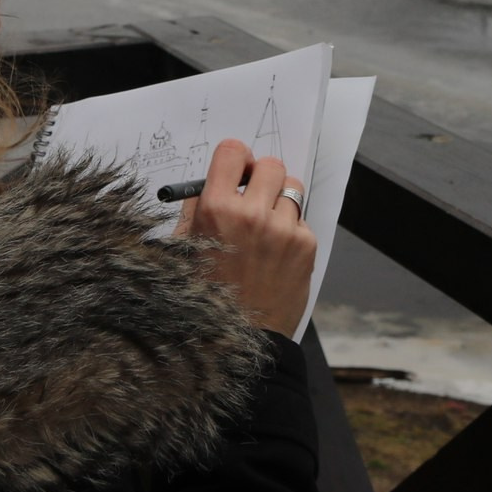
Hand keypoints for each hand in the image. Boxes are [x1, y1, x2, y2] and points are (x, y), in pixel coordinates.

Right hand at [174, 138, 318, 338]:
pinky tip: (276, 254)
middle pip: (269, 165)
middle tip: (254, 198)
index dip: (236, 159)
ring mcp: (283, 230)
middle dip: (261, 178)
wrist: (239, 339)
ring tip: (266, 230)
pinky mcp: (305, 245)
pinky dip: (291, 230)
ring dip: (279, 202)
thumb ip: (199, 209)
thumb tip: (216, 180)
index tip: (237, 171)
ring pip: (291, 188)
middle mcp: (252, 215)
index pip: (233, 152)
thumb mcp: (186, 249)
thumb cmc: (206, 296)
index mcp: (216, 211)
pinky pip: (301, 219)